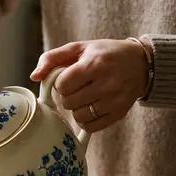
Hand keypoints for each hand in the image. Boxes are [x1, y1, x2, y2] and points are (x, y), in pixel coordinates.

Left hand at [30, 39, 149, 131]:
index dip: (61, 83)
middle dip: (68, 95)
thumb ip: (51, 58)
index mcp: (94, 64)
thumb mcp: (78, 48)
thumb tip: (34, 77)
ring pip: (78, 116)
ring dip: (77, 108)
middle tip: (79, 86)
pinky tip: (91, 107)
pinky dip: (86, 119)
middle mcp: (107, 83)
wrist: (141, 63)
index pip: (62, 85)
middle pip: (68, 102)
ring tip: (86, 96)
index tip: (70, 77)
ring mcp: (114, 100)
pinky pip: (91, 126)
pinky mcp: (119, 113)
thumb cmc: (104, 54)